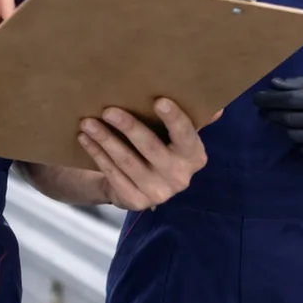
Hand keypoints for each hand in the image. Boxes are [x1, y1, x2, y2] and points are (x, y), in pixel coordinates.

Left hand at [77, 99, 209, 210]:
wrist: (143, 185)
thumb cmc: (163, 148)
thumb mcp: (179, 136)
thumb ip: (194, 120)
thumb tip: (217, 107)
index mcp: (194, 157)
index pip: (185, 135)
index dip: (173, 118)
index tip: (159, 101)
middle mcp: (180, 178)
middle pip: (150, 147)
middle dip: (128, 127)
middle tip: (108, 109)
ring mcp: (157, 193)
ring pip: (126, 161)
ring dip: (104, 140)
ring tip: (88, 122)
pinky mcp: (135, 201)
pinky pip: (113, 174)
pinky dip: (97, 154)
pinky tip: (85, 139)